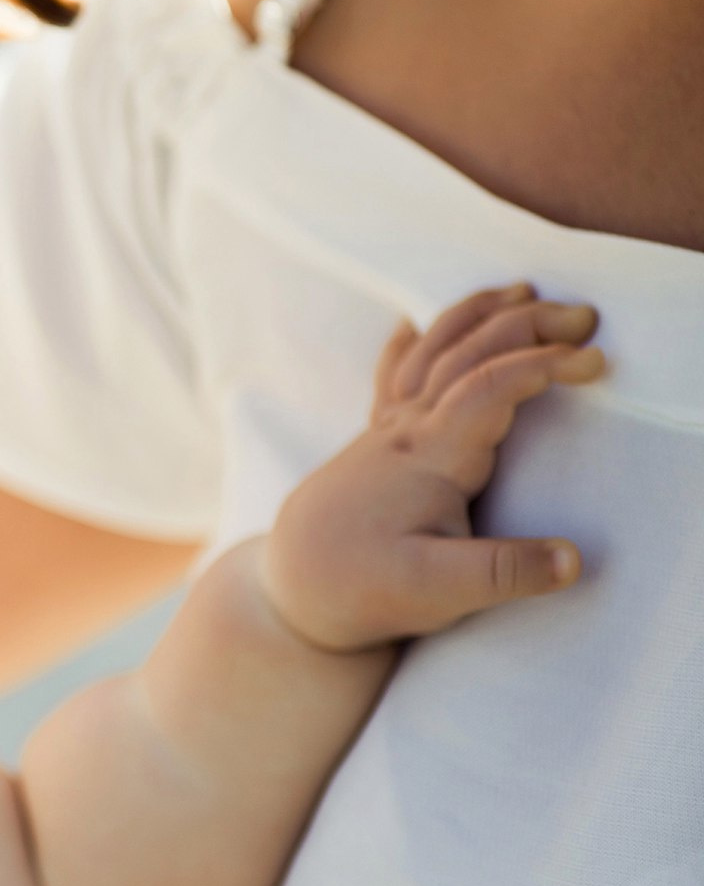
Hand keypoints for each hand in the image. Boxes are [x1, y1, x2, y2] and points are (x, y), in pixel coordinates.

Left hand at [264, 284, 599, 651]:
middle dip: (526, 325)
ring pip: (430, 352)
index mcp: (428, 455)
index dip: (542, 365)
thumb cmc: (362, 588)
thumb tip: (572, 559)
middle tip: (585, 316)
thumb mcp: (437, 592)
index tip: (595, 361)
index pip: (489, 385)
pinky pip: (393, 373)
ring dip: (478, 316)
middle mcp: (405, 429)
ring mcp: (387, 429)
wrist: (291, 588)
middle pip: (466, 353)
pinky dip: (416, 339)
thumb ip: (504, 573)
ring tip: (523, 292)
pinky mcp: (376, 441)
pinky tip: (418, 321)